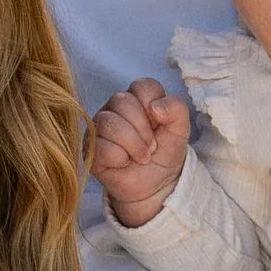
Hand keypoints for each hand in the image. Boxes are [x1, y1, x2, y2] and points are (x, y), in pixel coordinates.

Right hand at [90, 79, 192, 227]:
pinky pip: (100, 146)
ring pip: (108, 123)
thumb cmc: (165, 152)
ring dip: (133, 144)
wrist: (157, 184)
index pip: (142, 86)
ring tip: (142, 157)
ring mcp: (99, 127)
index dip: (154, 107)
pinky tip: (125, 163)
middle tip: (151, 146)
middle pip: (123, 102)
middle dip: (144, 129)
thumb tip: (155, 107)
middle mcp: (115, 108)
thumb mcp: (180, 129)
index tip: (160, 125)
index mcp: (137, 98)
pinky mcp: (90, 148)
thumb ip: (177, 109)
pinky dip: (119, 158)